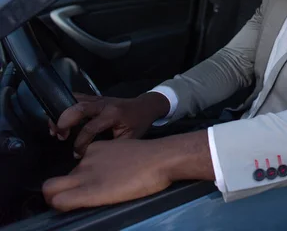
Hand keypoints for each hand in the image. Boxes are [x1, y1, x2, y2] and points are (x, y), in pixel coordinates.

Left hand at [43, 131, 214, 210]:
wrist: (161, 158)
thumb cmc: (151, 157)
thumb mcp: (125, 152)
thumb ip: (110, 161)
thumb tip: (107, 174)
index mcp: (95, 150)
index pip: (74, 169)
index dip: (73, 183)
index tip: (82, 191)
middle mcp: (85, 160)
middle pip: (56, 180)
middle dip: (55, 193)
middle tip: (68, 204)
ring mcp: (85, 174)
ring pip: (54, 190)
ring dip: (61, 200)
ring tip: (81, 205)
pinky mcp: (89, 190)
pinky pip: (61, 200)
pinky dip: (61, 206)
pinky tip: (72, 208)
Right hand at [49, 92, 169, 156]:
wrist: (144, 106)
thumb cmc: (138, 123)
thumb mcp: (130, 138)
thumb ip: (113, 147)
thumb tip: (95, 160)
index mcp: (113, 114)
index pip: (90, 128)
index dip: (80, 143)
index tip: (77, 155)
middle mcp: (104, 104)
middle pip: (79, 108)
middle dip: (64, 122)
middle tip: (58, 136)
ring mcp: (98, 99)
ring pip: (74, 101)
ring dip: (61, 114)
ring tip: (55, 129)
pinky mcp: (95, 97)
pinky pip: (77, 98)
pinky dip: (65, 107)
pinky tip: (58, 119)